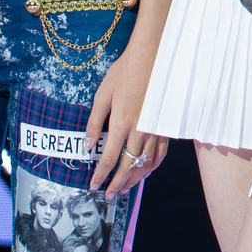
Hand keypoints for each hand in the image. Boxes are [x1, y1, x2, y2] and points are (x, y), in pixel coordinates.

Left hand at [84, 46, 169, 195]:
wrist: (152, 57)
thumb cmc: (124, 73)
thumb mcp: (102, 95)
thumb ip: (94, 123)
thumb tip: (86, 146)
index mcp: (122, 124)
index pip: (108, 159)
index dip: (100, 176)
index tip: (93, 186)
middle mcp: (141, 130)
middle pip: (129, 166)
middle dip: (118, 184)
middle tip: (109, 195)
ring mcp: (156, 129)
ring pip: (146, 163)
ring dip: (135, 179)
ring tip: (125, 188)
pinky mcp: (165, 125)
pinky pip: (161, 153)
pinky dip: (153, 166)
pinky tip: (146, 171)